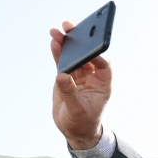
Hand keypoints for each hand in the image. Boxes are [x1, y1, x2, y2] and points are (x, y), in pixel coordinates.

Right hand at [50, 22, 110, 149]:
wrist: (75, 129)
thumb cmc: (82, 122)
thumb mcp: (77, 110)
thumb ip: (69, 93)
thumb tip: (62, 77)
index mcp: (103, 85)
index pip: (104, 65)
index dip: (96, 54)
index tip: (87, 46)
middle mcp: (93, 77)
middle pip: (88, 55)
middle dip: (80, 41)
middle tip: (71, 27)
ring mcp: (80, 75)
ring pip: (74, 55)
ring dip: (67, 43)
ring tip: (57, 31)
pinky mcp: (67, 76)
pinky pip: (63, 60)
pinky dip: (58, 51)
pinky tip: (53, 40)